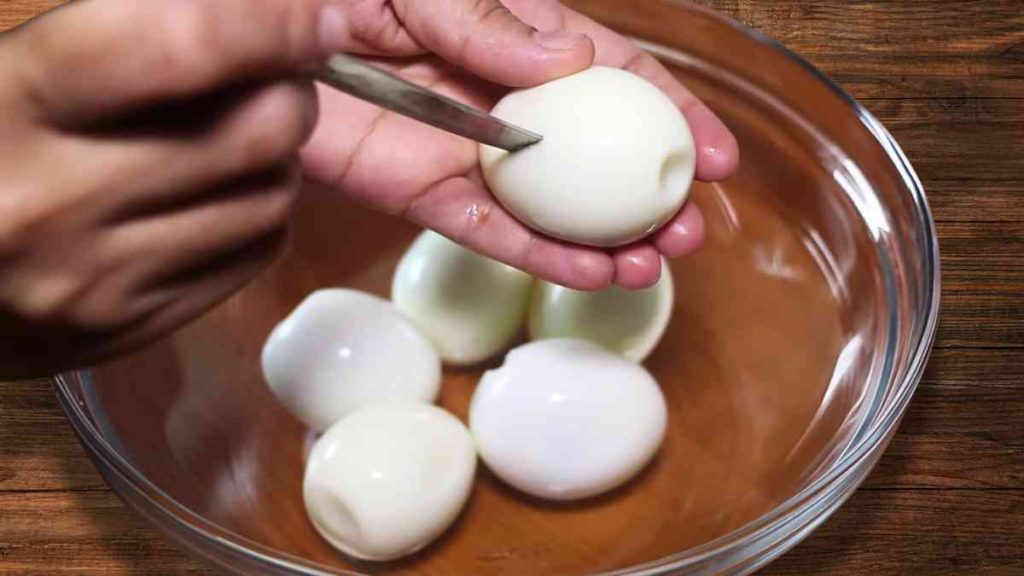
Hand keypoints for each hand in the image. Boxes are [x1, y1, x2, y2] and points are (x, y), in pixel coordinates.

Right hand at [0, 0, 344, 376]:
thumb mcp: (8, 68)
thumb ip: (116, 36)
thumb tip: (248, 17)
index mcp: (15, 103)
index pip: (184, 45)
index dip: (273, 22)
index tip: (314, 15)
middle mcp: (60, 200)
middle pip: (259, 131)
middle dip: (288, 91)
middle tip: (269, 76)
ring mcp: (99, 280)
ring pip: (271, 197)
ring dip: (276, 156)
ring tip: (229, 139)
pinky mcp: (129, 329)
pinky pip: (253, 254)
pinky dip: (258, 213)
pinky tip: (215, 195)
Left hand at [303, 0, 738, 290]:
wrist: (256, 37)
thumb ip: (491, 22)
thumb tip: (573, 63)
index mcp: (518, 37)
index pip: (614, 75)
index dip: (671, 115)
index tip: (715, 158)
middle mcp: (505, 100)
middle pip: (596, 153)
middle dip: (649, 193)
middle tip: (687, 230)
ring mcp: (467, 152)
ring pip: (551, 205)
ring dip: (604, 239)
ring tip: (647, 265)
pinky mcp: (420, 193)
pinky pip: (486, 231)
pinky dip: (534, 255)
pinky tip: (587, 275)